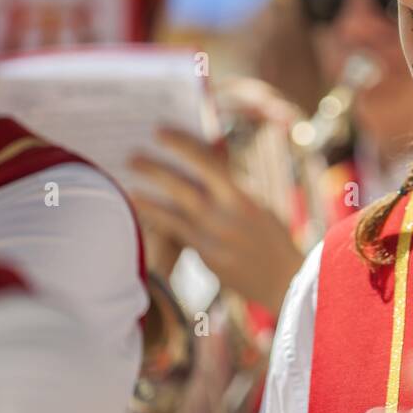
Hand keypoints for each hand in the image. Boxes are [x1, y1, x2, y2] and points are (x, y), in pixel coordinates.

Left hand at [129, 128, 303, 311]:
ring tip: (127, 184)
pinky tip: (142, 212)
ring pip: (171, 213)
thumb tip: (206, 164)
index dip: (182, 145)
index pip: (207, 163)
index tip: (160, 131)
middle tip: (131, 156)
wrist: (285, 280)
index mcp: (243, 197)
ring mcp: (214, 238)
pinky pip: (176, 233)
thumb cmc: (272, 238)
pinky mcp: (206, 257)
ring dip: (147, 197)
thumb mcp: (258, 206)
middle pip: (182, 187)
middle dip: (154, 169)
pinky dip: (157, 220)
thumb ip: (232, 188)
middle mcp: (226, 216)